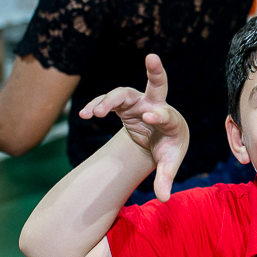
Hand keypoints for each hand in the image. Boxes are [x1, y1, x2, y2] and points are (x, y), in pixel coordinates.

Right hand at [78, 54, 188, 200]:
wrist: (158, 137)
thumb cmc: (168, 148)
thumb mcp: (168, 164)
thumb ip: (166, 179)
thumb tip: (164, 199)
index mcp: (172, 120)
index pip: (166, 114)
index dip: (159, 115)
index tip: (151, 118)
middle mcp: (157, 105)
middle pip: (157, 84)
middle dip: (156, 71)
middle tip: (152, 57)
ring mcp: (139, 102)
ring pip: (124, 93)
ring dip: (109, 100)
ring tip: (95, 113)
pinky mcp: (123, 105)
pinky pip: (108, 101)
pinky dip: (96, 105)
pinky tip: (84, 115)